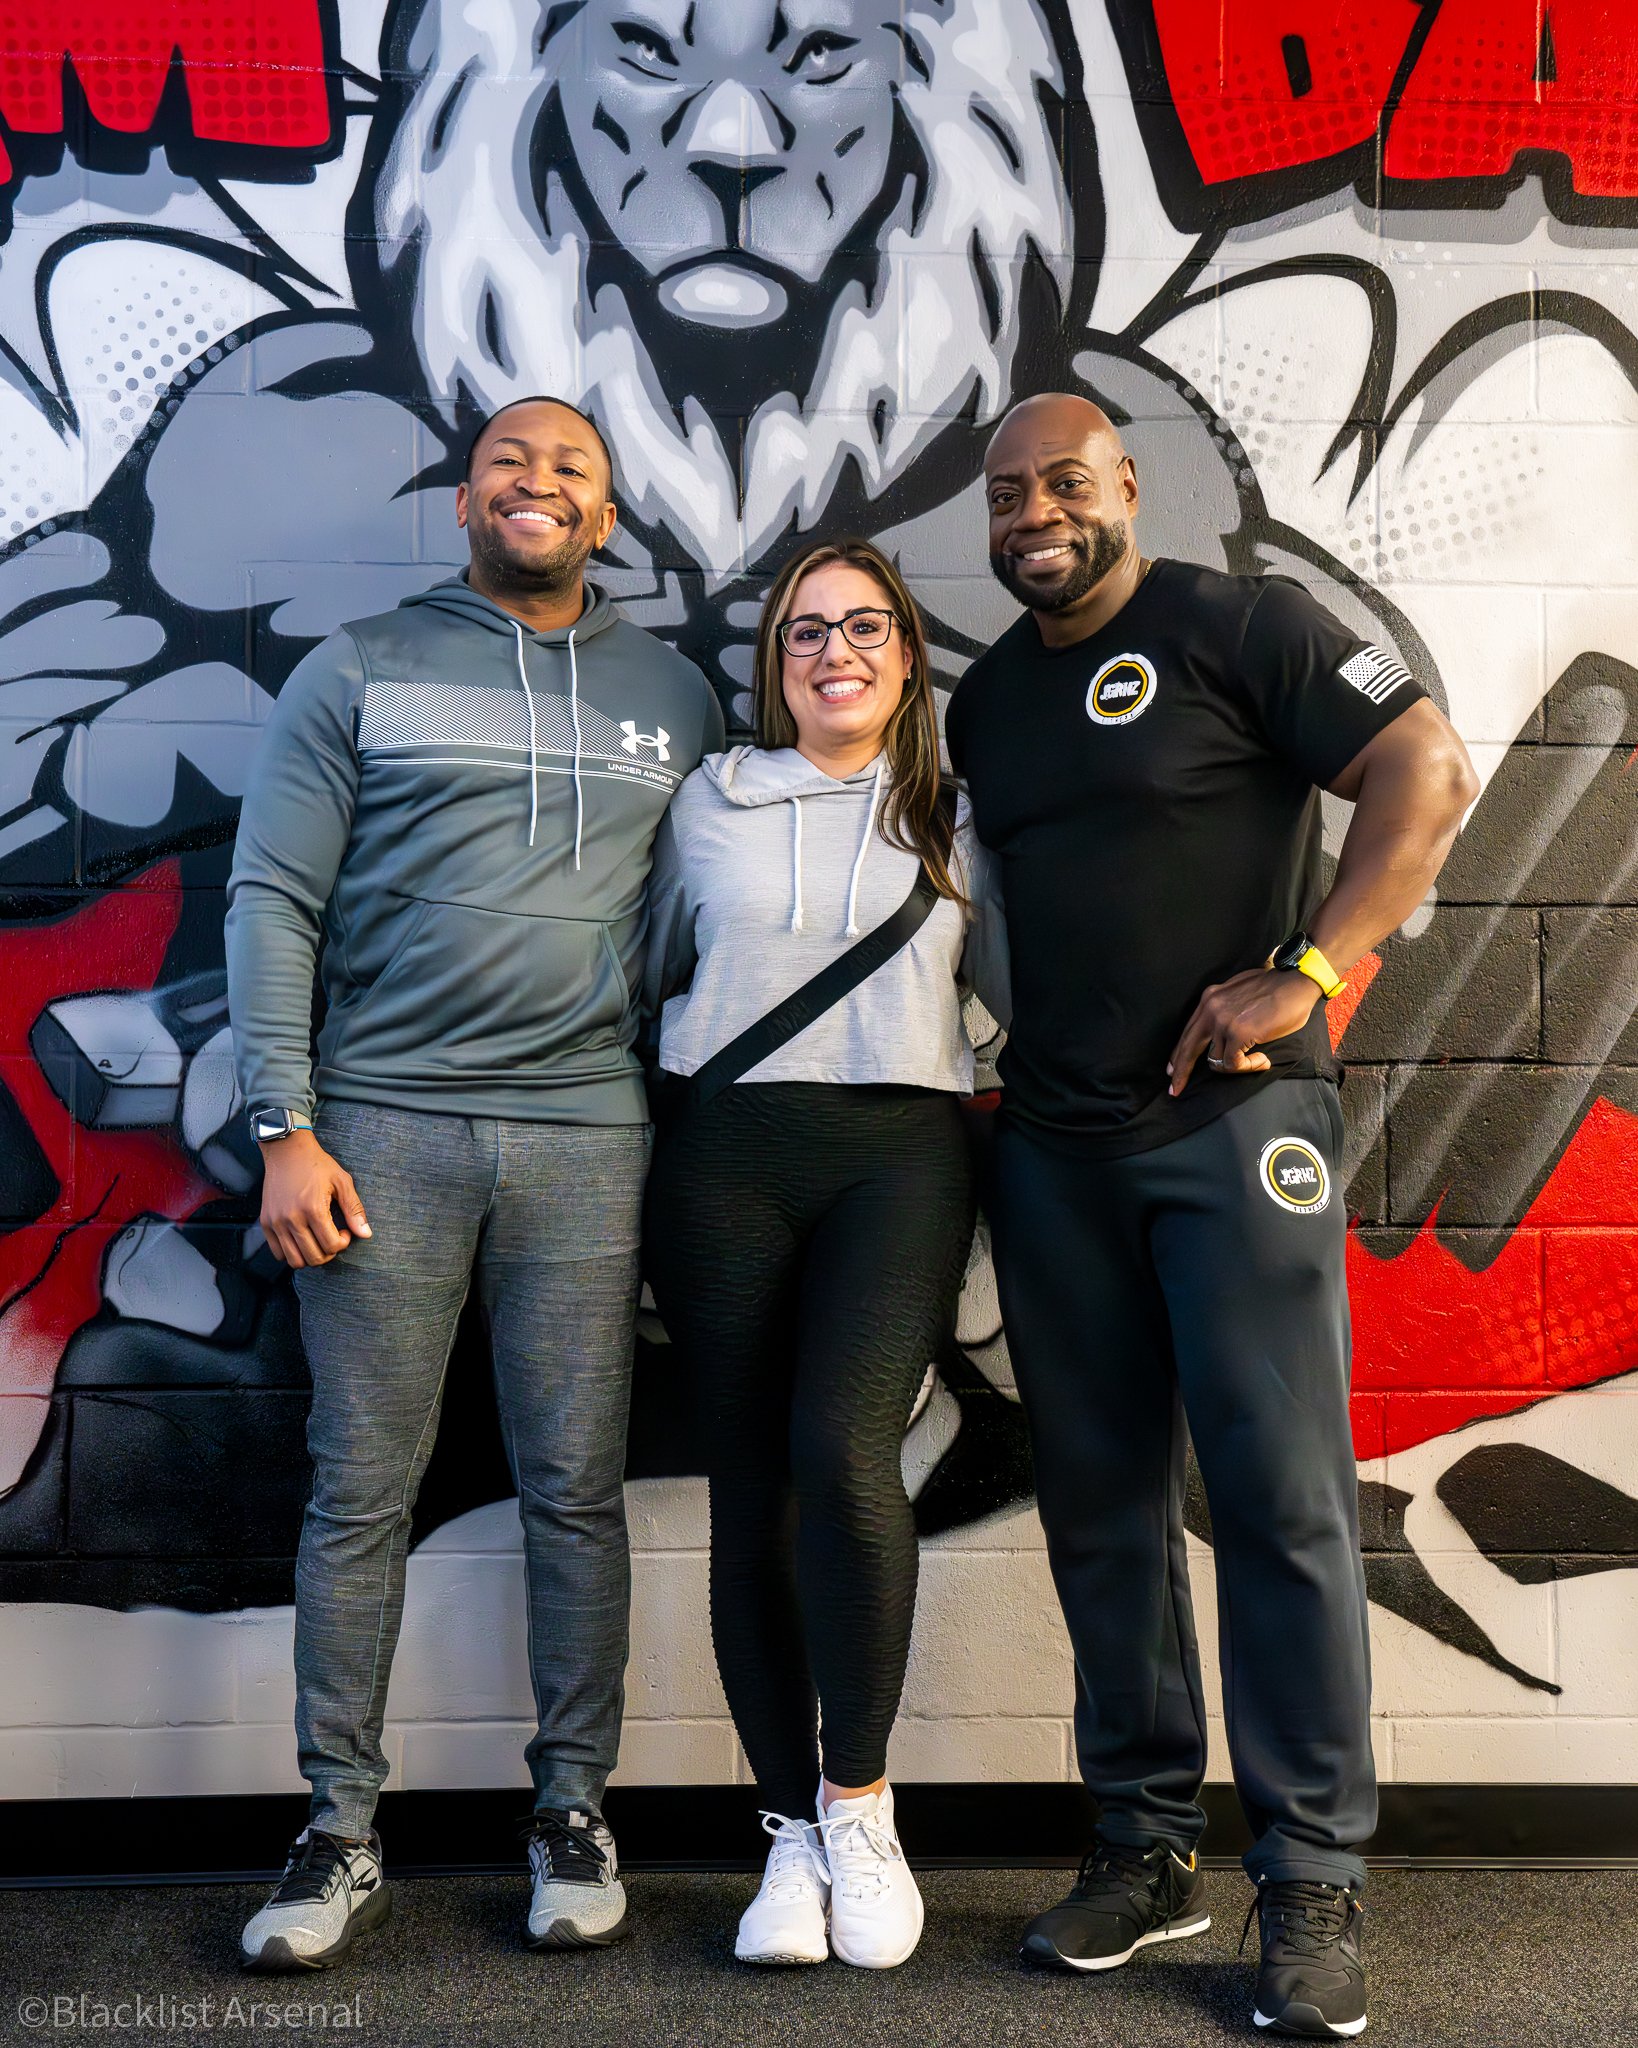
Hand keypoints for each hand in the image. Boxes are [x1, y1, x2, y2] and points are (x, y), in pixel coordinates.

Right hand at [258, 1131, 371, 1267]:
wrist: (286, 1152)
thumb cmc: (317, 1165)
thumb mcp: (342, 1181)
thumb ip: (354, 1209)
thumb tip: (366, 1234)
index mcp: (313, 1209)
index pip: (332, 1246)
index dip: (343, 1243)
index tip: (344, 1231)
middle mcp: (292, 1219)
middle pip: (314, 1258)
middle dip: (329, 1253)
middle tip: (332, 1238)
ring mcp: (276, 1223)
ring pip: (295, 1261)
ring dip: (310, 1257)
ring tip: (317, 1241)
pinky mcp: (266, 1223)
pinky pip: (278, 1253)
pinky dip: (292, 1253)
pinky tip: (302, 1239)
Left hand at [1166, 968, 1321, 1095]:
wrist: (1296, 982)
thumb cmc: (1276, 990)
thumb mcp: (1238, 995)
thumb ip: (1224, 1012)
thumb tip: (1220, 1035)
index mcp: (1209, 999)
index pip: (1187, 1031)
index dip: (1178, 1054)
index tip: (1172, 1069)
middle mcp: (1210, 1008)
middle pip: (1187, 1047)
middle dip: (1181, 1071)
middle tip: (1176, 1089)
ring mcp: (1223, 1021)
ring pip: (1215, 1060)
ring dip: (1236, 1066)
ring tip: (1258, 1058)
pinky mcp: (1238, 1033)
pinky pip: (1233, 1064)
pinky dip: (1248, 1067)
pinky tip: (1263, 1060)